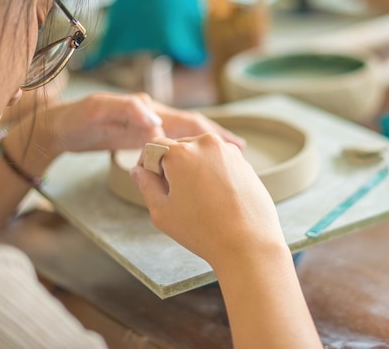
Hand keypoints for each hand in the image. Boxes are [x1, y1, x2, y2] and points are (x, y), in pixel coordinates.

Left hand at [35, 92, 244, 156]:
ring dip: (204, 145)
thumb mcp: (98, 111)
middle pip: (191, 127)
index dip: (208, 134)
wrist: (60, 128)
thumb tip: (157, 122)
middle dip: (215, 138)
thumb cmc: (77, 118)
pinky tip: (195, 162)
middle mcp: (153, 116)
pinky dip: (188, 152)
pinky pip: (172, 145)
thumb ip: (127, 111)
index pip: (186, 122)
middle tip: (240, 151)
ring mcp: (148, 127)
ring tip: (227, 155)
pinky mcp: (142, 138)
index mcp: (148, 109)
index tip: (229, 146)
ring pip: (184, 136)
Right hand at [131, 134, 283, 266]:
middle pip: (178, 147)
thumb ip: (146, 185)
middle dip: (171, 166)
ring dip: (194, 169)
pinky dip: (213, 174)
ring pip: (200, 154)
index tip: (150, 180)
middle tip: (174, 196)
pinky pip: (220, 162)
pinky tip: (216, 200)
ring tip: (198, 200)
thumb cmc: (203, 231)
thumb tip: (139, 171)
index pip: (154, 146)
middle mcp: (206, 144)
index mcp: (181, 153)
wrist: (249, 243)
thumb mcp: (162, 211)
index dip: (147, 163)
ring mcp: (229, 152)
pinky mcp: (244, 162)